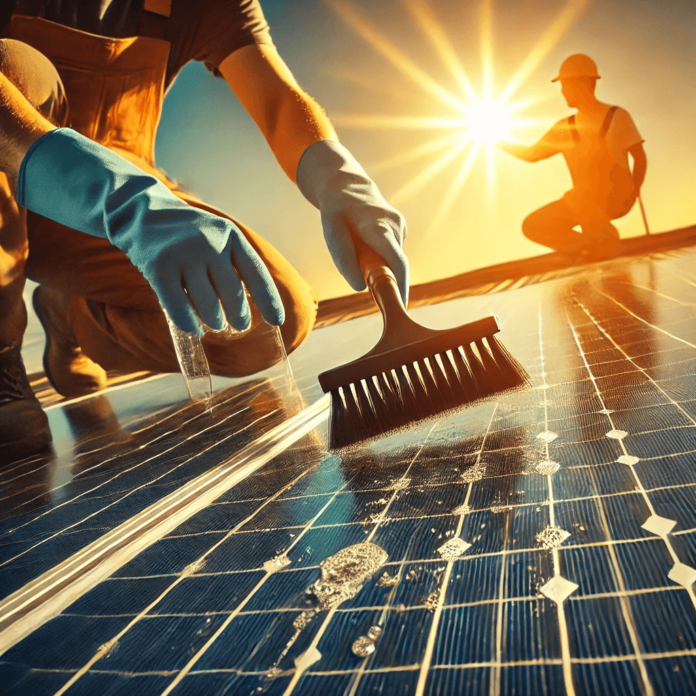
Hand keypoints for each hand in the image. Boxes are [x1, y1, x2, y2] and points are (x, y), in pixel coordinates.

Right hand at [17, 128, 283, 333]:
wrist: (142, 212)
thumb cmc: (188, 234)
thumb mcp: (218, 236)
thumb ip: (236, 262)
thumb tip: (259, 304)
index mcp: (231, 236)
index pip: (256, 274)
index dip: (269, 300)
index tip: (278, 322)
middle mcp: (210, 243)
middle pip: (233, 294)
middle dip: (239, 316)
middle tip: (240, 325)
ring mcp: (184, 254)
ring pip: (207, 304)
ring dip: (215, 321)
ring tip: (217, 325)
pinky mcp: (159, 267)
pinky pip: (178, 307)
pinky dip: (189, 323)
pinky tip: (195, 329)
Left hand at [296, 140, 408, 304]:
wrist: (346, 186)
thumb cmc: (337, 212)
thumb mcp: (332, 232)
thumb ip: (344, 259)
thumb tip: (360, 287)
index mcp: (379, 226)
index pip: (397, 261)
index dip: (401, 286)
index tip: (401, 306)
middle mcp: (396, 226)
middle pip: (396, 265)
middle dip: (388, 282)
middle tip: (373, 295)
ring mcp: (400, 228)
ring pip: (392, 260)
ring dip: (379, 267)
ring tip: (358, 251)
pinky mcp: (400, 232)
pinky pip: (390, 253)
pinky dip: (380, 259)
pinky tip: (365, 246)